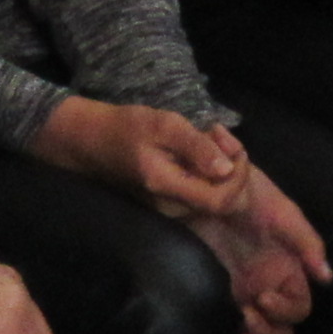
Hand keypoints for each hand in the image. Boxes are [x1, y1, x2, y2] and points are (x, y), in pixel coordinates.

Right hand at [33, 95, 253, 218]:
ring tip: (210, 133)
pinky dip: (210, 168)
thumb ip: (195, 147)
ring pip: (215, 194)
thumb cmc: (126, 128)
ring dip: (223, 164)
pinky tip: (201, 144)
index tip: (232, 145)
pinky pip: (203, 190)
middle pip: (224, 200)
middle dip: (235, 167)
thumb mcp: (163, 126)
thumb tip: (227, 169)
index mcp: (170, 189)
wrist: (93, 141)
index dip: (239, 177)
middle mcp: (173, 207)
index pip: (222, 201)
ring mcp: (171, 207)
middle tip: (220, 133)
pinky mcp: (171, 200)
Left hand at [173, 166, 332, 333]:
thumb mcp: (283, 214)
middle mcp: (274, 284)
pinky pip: (242, 324)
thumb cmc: (252, 195)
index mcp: (290, 269)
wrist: (213, 186)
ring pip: (267, 331)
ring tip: (243, 331)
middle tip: (250, 313)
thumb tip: (327, 278)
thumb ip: (306, 244)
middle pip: (286, 326)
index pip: (300, 307)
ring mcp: (251, 290)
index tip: (263, 297)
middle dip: (272, 330)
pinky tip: (232, 333)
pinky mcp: (229, 290)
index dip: (286, 310)